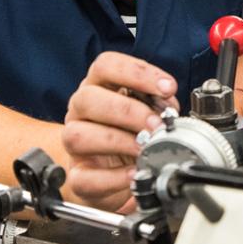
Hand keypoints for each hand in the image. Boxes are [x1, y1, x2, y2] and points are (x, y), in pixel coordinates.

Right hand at [62, 52, 177, 211]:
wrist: (109, 172)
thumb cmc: (129, 133)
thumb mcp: (145, 110)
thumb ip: (155, 105)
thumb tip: (169, 109)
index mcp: (98, 86)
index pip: (106, 65)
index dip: (138, 73)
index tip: (167, 88)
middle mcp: (80, 110)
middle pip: (88, 98)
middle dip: (128, 111)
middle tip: (156, 124)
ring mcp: (73, 143)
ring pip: (78, 135)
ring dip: (117, 141)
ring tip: (144, 149)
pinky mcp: (77, 176)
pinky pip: (85, 178)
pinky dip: (113, 178)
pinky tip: (134, 174)